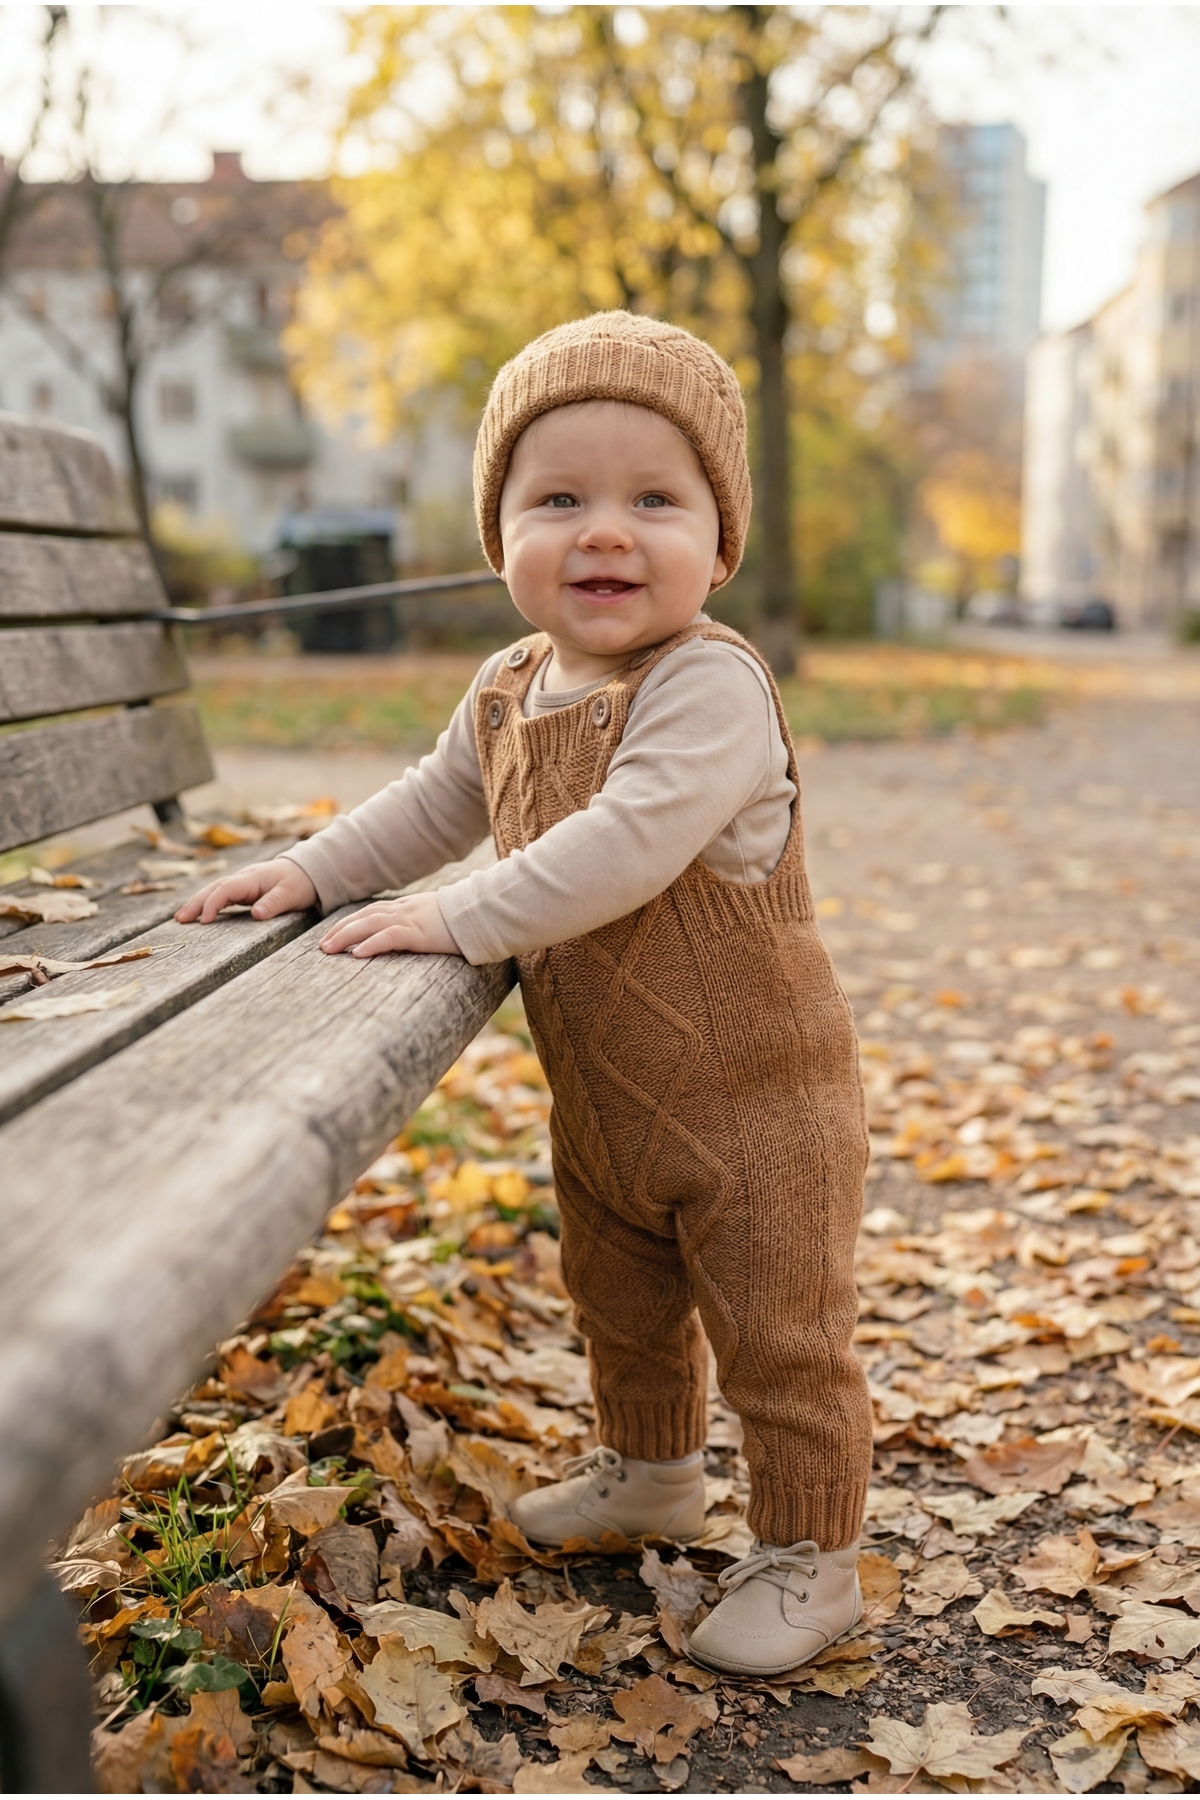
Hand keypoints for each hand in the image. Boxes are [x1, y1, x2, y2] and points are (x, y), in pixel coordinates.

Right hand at [174, 858, 317, 923]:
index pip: (225, 889)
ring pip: (214, 890)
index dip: (213, 904)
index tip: (204, 921)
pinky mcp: (243, 889)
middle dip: (195, 903)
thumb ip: (274, 903)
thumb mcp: (291, 894)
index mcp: (252, 878)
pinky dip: (208, 903)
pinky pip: (221, 895)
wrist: (307, 870)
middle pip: (213, 888)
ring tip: (181, 918)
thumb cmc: (299, 883)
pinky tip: (199, 914)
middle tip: (180, 920)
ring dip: (197, 903)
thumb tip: (257, 914)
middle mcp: (242, 878)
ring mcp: (241, 883)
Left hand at [319, 891, 460, 958]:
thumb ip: (421, 926)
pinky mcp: (420, 933)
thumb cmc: (465, 920)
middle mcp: (405, 910)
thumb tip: (408, 940)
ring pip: (370, 924)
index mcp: (408, 907)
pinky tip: (357, 953)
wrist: (484, 912)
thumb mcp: (438, 920)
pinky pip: (390, 937)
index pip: (371, 912)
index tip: (334, 934)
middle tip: (322, 946)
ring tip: (330, 950)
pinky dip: (372, 943)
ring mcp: (412, 920)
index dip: (351, 922)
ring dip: (347, 936)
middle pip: (364, 917)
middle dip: (341, 930)